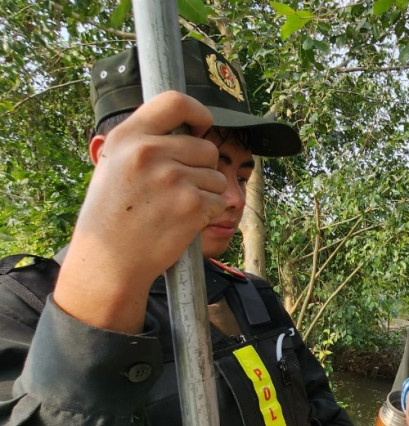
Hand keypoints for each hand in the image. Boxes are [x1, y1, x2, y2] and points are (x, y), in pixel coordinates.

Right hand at [55, 91, 226, 331]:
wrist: (109, 261)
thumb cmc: (111, 215)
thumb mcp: (113, 165)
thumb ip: (143, 142)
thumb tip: (182, 126)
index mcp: (128, 137)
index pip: (175, 102)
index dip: (198, 113)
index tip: (202, 126)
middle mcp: (150, 152)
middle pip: (206, 147)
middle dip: (203, 168)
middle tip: (179, 189)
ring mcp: (174, 178)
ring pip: (216, 177)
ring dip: (206, 193)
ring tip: (175, 208)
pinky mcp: (192, 205)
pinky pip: (219, 201)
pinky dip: (208, 213)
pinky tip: (182, 223)